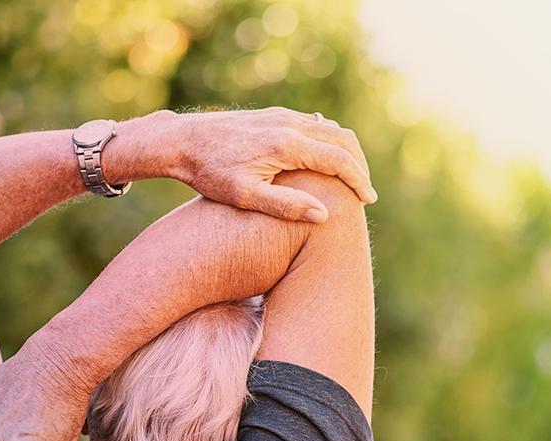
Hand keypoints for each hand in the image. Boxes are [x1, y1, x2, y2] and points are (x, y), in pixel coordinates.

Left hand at [144, 107, 376, 221]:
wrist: (181, 140)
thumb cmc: (209, 174)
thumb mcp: (245, 197)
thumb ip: (286, 206)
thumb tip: (324, 214)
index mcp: (286, 145)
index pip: (338, 161)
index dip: (358, 182)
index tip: (368, 200)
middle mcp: (288, 124)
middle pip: (342, 140)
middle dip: (359, 166)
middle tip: (365, 193)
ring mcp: (281, 116)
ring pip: (329, 131)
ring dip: (345, 154)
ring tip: (350, 180)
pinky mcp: (273, 115)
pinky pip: (313, 126)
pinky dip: (328, 143)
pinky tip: (325, 161)